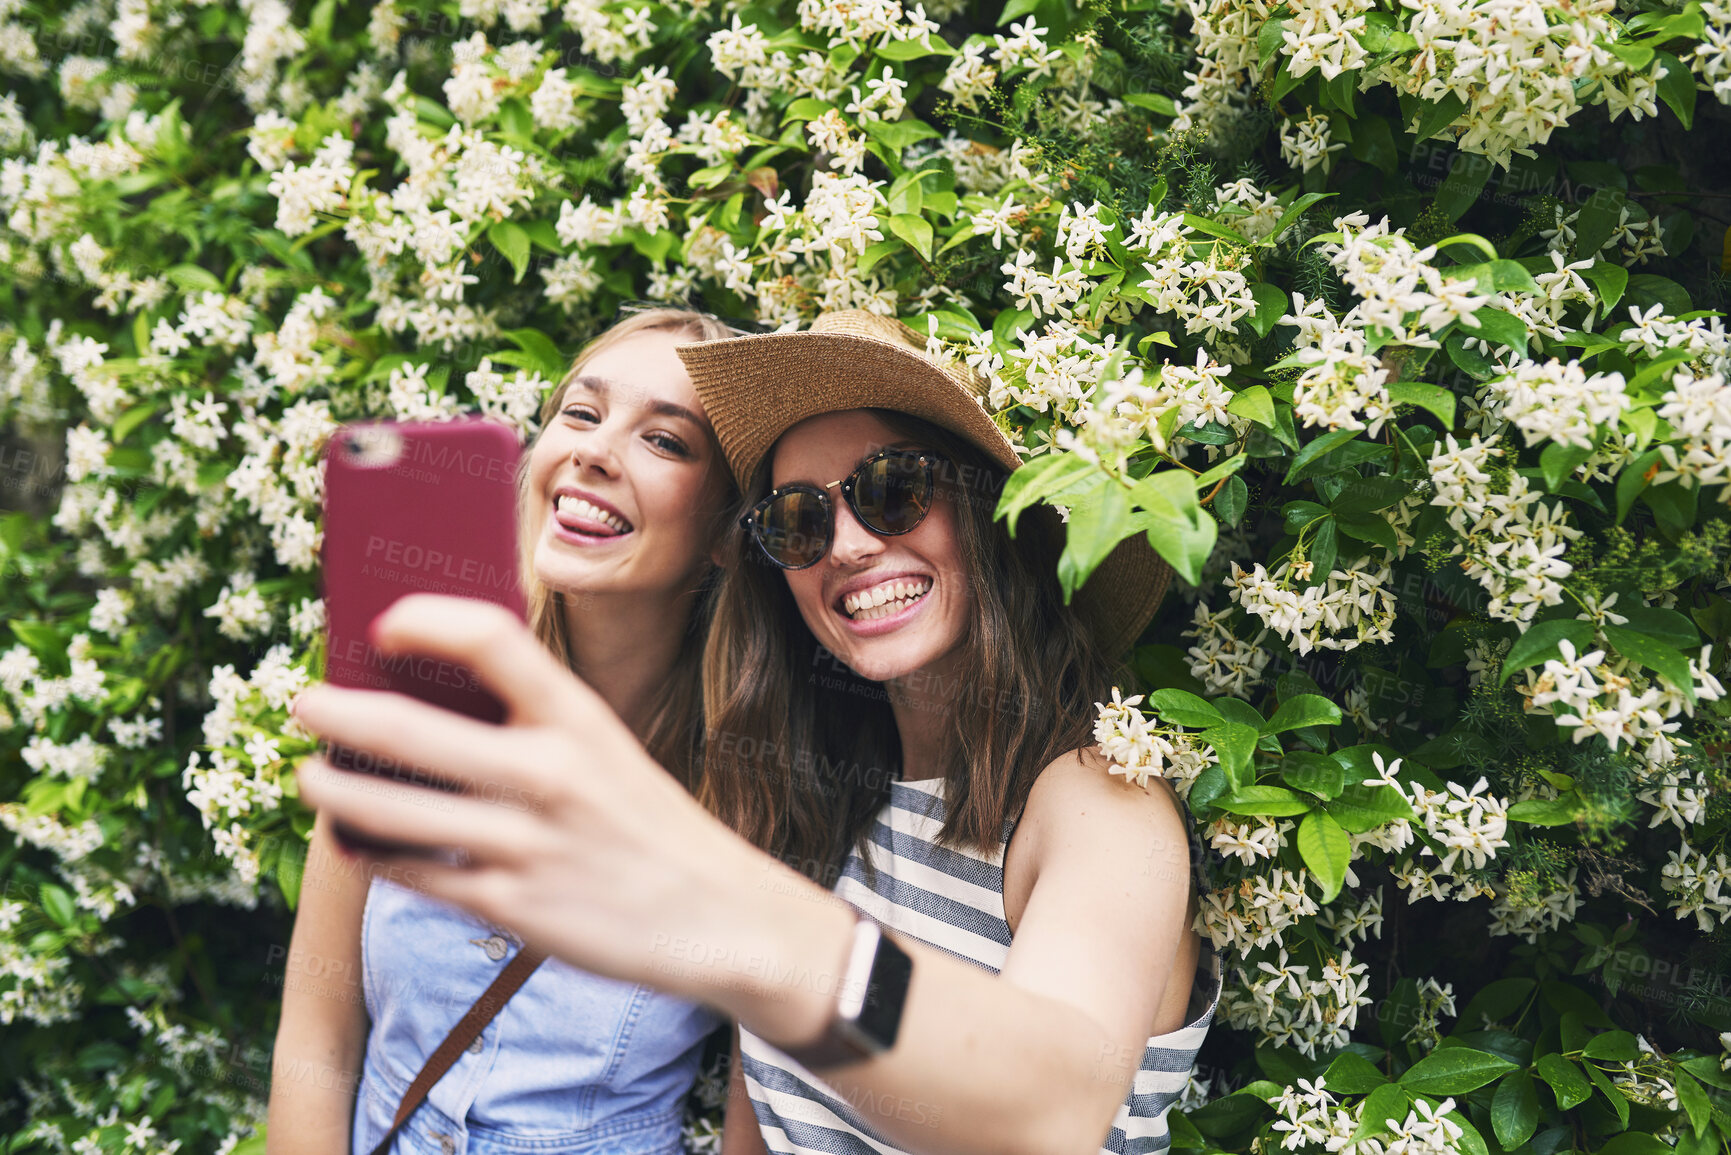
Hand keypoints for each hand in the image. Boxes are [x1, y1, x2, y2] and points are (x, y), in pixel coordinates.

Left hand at [291, 593, 769, 1004]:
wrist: (720, 912)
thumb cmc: (650, 824)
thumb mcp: (608, 751)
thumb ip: (536, 725)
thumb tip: (435, 697)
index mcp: (579, 718)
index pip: (490, 637)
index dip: (425, 620)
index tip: (385, 627)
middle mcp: (550, 773)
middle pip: (410, 728)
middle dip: (336, 711)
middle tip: (304, 702)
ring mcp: (526, 843)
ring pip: (392, 810)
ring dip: (332, 789)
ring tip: (310, 777)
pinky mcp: (512, 905)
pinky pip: (415, 874)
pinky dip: (373, 854)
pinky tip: (356, 841)